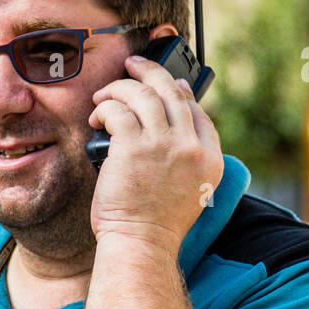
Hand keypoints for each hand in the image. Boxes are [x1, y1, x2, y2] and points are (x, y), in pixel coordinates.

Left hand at [86, 54, 223, 257]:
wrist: (141, 243)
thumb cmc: (156, 223)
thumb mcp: (188, 189)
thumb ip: (186, 157)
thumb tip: (175, 118)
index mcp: (210, 159)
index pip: (197, 112)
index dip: (180, 92)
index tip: (167, 85)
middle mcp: (192, 147)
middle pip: (173, 92)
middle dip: (150, 72)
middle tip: (133, 65)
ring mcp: (164, 144)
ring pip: (143, 94)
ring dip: (120, 88)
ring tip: (104, 95)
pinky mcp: (133, 146)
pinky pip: (118, 110)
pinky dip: (105, 107)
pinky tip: (97, 117)